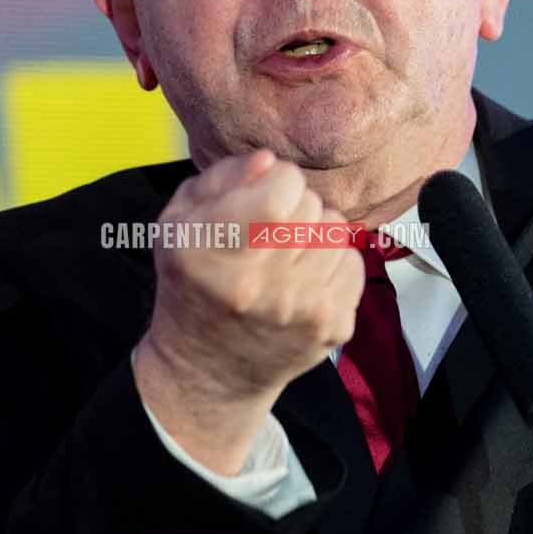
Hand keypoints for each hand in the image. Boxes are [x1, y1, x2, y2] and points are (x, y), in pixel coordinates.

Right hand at [133, 151, 363, 473]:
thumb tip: (270, 161)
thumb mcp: (179, 223)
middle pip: (313, 205)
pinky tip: (303, 282)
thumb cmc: (193, 287)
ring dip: (315, 235)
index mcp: (212, 250)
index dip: (276, 183)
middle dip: (295, 209)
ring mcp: (301, 310)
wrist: (208, 372)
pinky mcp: (332, 328)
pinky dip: (332, 265)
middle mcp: (258, 283)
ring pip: (337, 230)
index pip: (284, 186)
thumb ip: (222, 179)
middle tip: (270, 237)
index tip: (261, 200)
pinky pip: (353, 262)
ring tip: (287, 258)